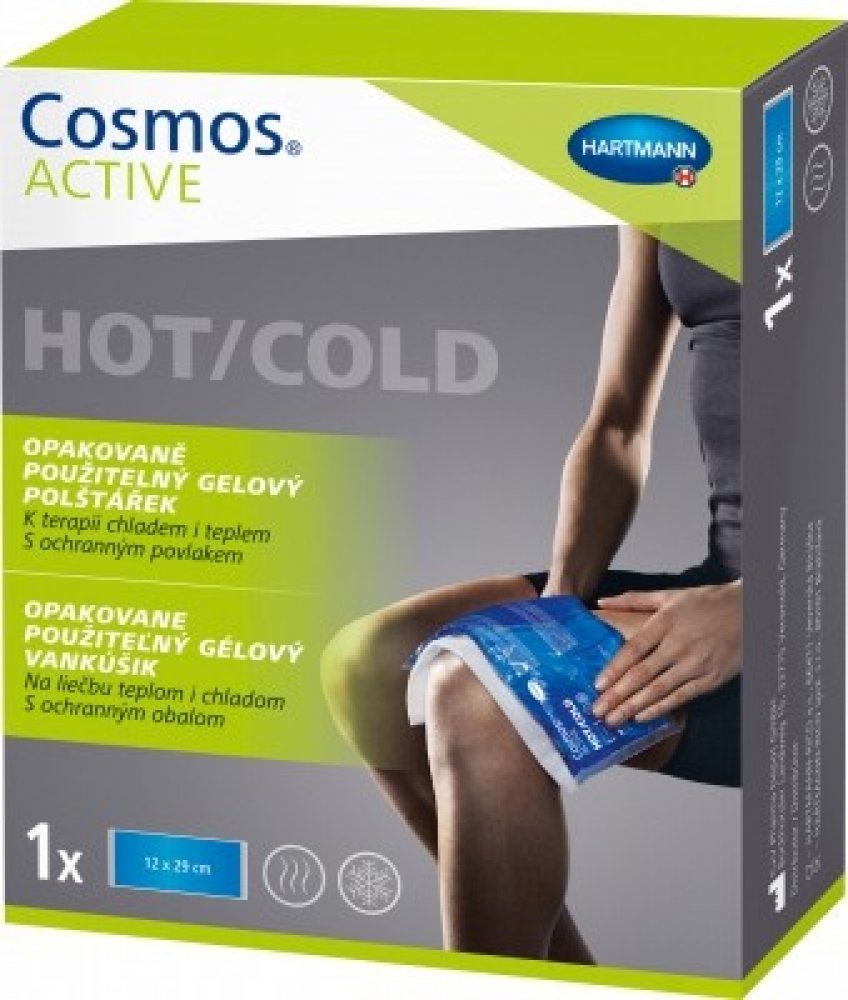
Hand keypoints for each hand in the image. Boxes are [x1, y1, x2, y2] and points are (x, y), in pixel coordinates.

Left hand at [590, 581, 741, 726]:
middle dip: (618, 695)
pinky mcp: (711, 678)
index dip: (615, 669)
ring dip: (634, 707)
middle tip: (597, 711)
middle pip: (643, 674)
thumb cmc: (706, 602)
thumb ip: (633, 599)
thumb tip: (601, 601)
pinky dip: (661, 708)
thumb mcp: (669, 594)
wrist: (749, 611)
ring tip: (613, 720)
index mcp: (666, 622)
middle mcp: (679, 644)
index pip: (635, 649)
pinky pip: (681, 697)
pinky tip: (642, 717)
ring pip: (659, 689)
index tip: (597, 685)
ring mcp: (696, 663)